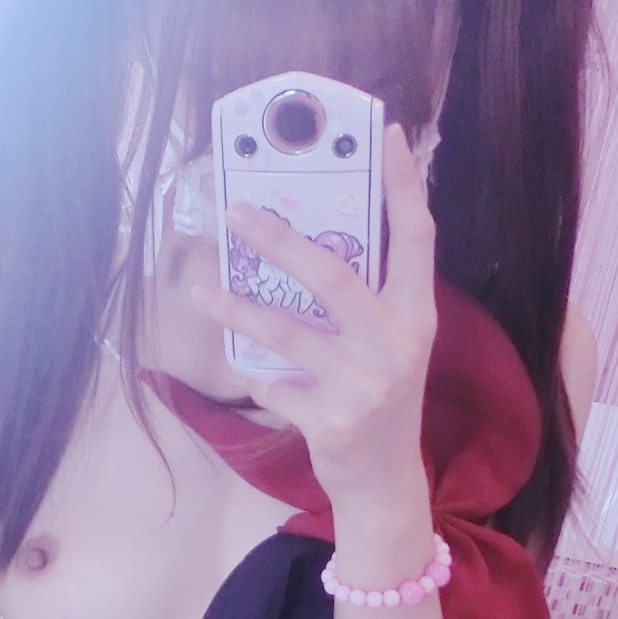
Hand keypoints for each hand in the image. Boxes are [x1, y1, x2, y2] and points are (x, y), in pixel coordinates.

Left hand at [189, 124, 436, 525]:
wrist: (384, 484)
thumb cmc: (378, 400)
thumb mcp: (388, 345)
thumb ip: (364, 299)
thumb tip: (306, 236)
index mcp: (416, 315)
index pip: (417, 237)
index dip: (403, 184)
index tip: (385, 134)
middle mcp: (398, 344)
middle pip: (332, 275)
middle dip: (278, 239)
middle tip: (237, 211)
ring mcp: (366, 384)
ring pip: (287, 331)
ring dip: (237, 309)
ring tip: (199, 291)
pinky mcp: (333, 420)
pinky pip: (275, 385)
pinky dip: (260, 379)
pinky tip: (257, 378)